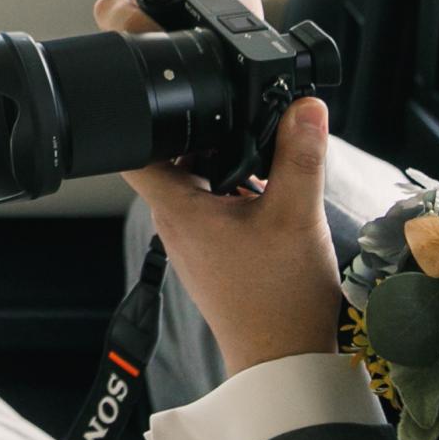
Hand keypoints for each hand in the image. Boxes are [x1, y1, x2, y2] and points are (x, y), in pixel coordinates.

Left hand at [101, 0, 343, 376]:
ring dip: (214, 149)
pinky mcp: (216, 246)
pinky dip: (232, 176)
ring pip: (193, 174)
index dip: (140, 108)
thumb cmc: (279, 301)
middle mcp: (178, 218)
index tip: (159, 79)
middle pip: (166, 152)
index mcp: (179, 207)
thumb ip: (300, 156)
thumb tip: (304, 104)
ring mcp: (195, 234)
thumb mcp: (296, 217)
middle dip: (187, 120)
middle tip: (214, 90)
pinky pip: (214, 196)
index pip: (135, 147)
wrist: (285, 360)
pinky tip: (263, 169)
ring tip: (246, 126)